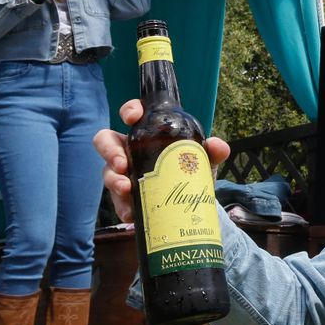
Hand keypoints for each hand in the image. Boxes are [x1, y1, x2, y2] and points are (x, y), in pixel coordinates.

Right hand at [94, 98, 231, 222]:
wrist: (190, 200)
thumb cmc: (188, 170)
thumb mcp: (201, 160)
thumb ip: (211, 152)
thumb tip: (218, 146)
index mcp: (146, 134)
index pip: (132, 114)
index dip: (129, 111)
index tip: (133, 117)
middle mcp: (129, 151)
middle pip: (106, 142)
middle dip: (110, 151)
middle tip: (122, 163)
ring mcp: (123, 174)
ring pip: (108, 173)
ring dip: (114, 181)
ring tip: (127, 189)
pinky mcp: (124, 198)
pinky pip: (117, 202)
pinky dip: (123, 207)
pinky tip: (131, 213)